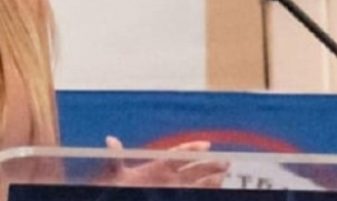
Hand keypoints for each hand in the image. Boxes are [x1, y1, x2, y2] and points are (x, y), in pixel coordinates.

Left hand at [101, 135, 228, 187]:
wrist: (114, 195)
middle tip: (226, 161)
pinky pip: (193, 193)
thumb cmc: (115, 186)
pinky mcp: (175, 196)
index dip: (192, 148)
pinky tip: (215, 188)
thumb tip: (110, 141)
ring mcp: (172, 188)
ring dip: (210, 179)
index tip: (207, 145)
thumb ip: (115, 157)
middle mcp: (168, 176)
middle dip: (210, 164)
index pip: (179, 154)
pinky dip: (204, 190)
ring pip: (197, 182)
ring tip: (224, 176)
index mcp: (157, 165)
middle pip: (194, 168)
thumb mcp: (114, 171)